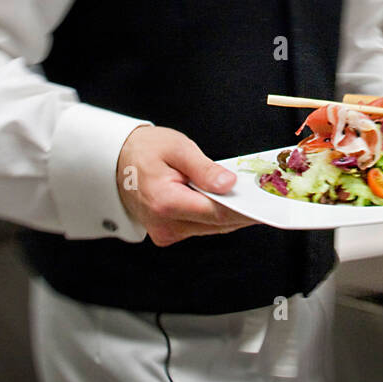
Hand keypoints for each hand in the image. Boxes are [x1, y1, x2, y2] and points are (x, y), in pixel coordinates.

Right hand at [116, 125, 259, 245]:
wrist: (116, 161)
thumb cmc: (145, 151)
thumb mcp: (177, 148)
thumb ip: (204, 169)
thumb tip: (229, 185)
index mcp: (165, 203)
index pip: (216, 213)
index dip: (244, 209)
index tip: (265, 203)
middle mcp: (165, 225)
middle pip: (217, 224)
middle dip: (243, 211)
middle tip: (266, 198)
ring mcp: (165, 232)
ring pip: (212, 228)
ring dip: (231, 214)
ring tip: (251, 197)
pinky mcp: (168, 233)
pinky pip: (202, 227)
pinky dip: (217, 216)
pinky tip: (229, 202)